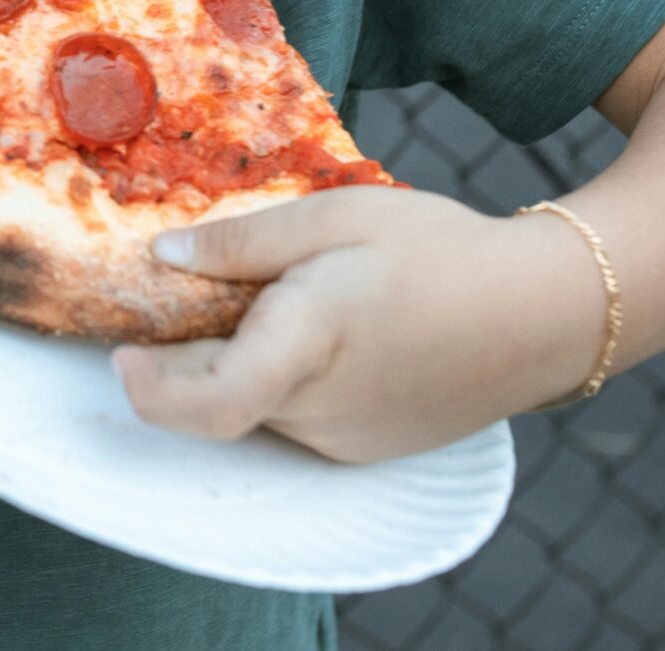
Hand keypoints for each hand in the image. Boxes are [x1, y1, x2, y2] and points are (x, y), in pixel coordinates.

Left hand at [112, 187, 605, 462]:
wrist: (543, 315)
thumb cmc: (441, 251)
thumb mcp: (339, 215)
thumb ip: (245, 240)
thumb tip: (163, 256)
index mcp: (309, 341)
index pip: (211, 402)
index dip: (151, 390)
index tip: (122, 354)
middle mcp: (318, 406)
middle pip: (216, 394)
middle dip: (185, 349)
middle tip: (198, 285)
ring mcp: (341, 438)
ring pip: (254, 403)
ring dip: (240, 357)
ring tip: (291, 293)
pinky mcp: (361, 450)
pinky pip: (293, 416)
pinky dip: (282, 376)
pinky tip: (326, 325)